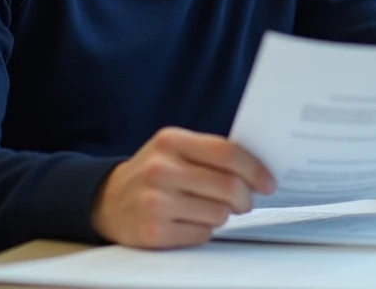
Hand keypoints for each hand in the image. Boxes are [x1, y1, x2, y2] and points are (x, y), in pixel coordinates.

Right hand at [92, 127, 275, 247]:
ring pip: (218, 214)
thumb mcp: (174, 149)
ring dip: (223, 215)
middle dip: (246, 198)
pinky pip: (201, 235)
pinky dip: (204, 231)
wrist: (107, 200)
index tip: (268, 182)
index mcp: (171, 141)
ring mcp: (155, 201)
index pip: (226, 153)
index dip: (255, 169)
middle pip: (228, 186)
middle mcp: (161, 169)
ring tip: (208, 209)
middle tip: (246, 202)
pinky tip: (190, 222)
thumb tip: (257, 170)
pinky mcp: (153, 232)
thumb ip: (210, 153)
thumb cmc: (153, 173)